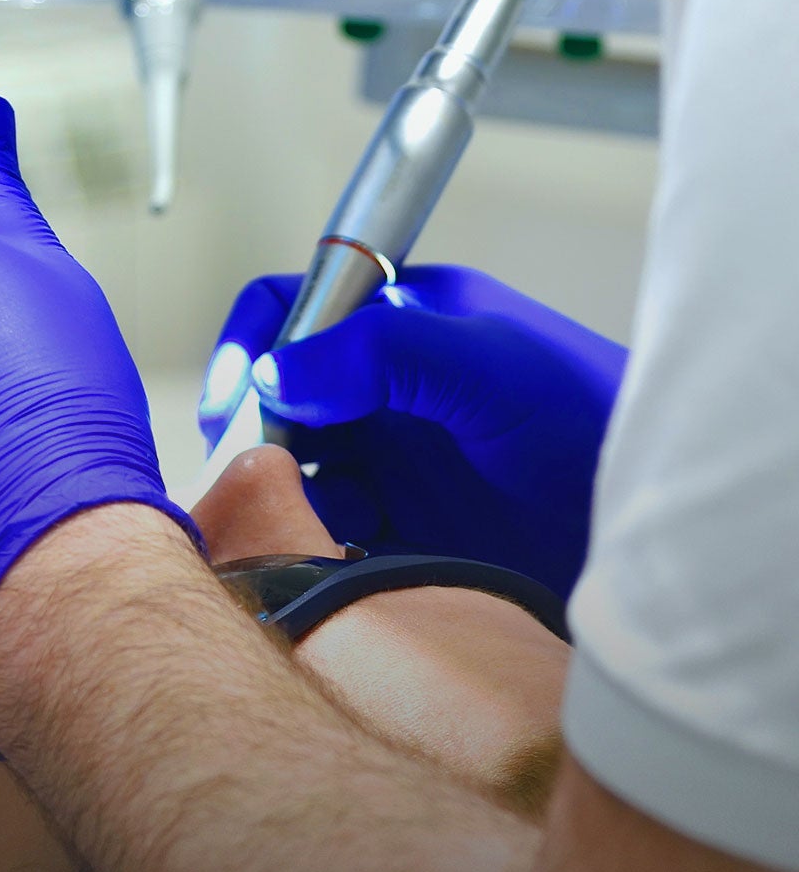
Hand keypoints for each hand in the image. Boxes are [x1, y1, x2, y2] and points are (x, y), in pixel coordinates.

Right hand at [197, 265, 627, 597]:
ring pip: (296, 477)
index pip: (297, 311)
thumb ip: (380, 350)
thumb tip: (277, 368)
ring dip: (288, 503)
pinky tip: (344, 561)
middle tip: (266, 480)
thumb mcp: (487, 366)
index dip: (253, 346)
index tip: (233, 401)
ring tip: (321, 526)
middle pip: (282, 402)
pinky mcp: (401, 533)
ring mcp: (392, 465)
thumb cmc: (591, 424)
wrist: (638, 533)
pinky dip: (316, 550)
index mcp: (404, 325)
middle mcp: (388, 392)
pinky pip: (325, 538)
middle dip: (261, 438)